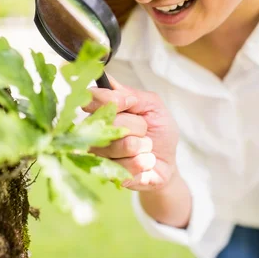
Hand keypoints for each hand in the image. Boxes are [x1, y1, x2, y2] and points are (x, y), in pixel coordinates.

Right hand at [83, 76, 179, 190]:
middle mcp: (95, 133)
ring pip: (124, 145)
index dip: (113, 100)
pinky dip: (145, 162)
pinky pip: (129, 166)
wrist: (167, 162)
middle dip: (139, 126)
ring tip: (146, 147)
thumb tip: (109, 82)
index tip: (129, 103)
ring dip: (144, 145)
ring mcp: (100, 156)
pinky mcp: (111, 175)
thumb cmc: (158, 131)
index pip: (92, 99)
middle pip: (113, 122)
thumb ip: (132, 94)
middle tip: (144, 131)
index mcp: (102, 112)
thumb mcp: (153, 106)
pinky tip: (146, 162)